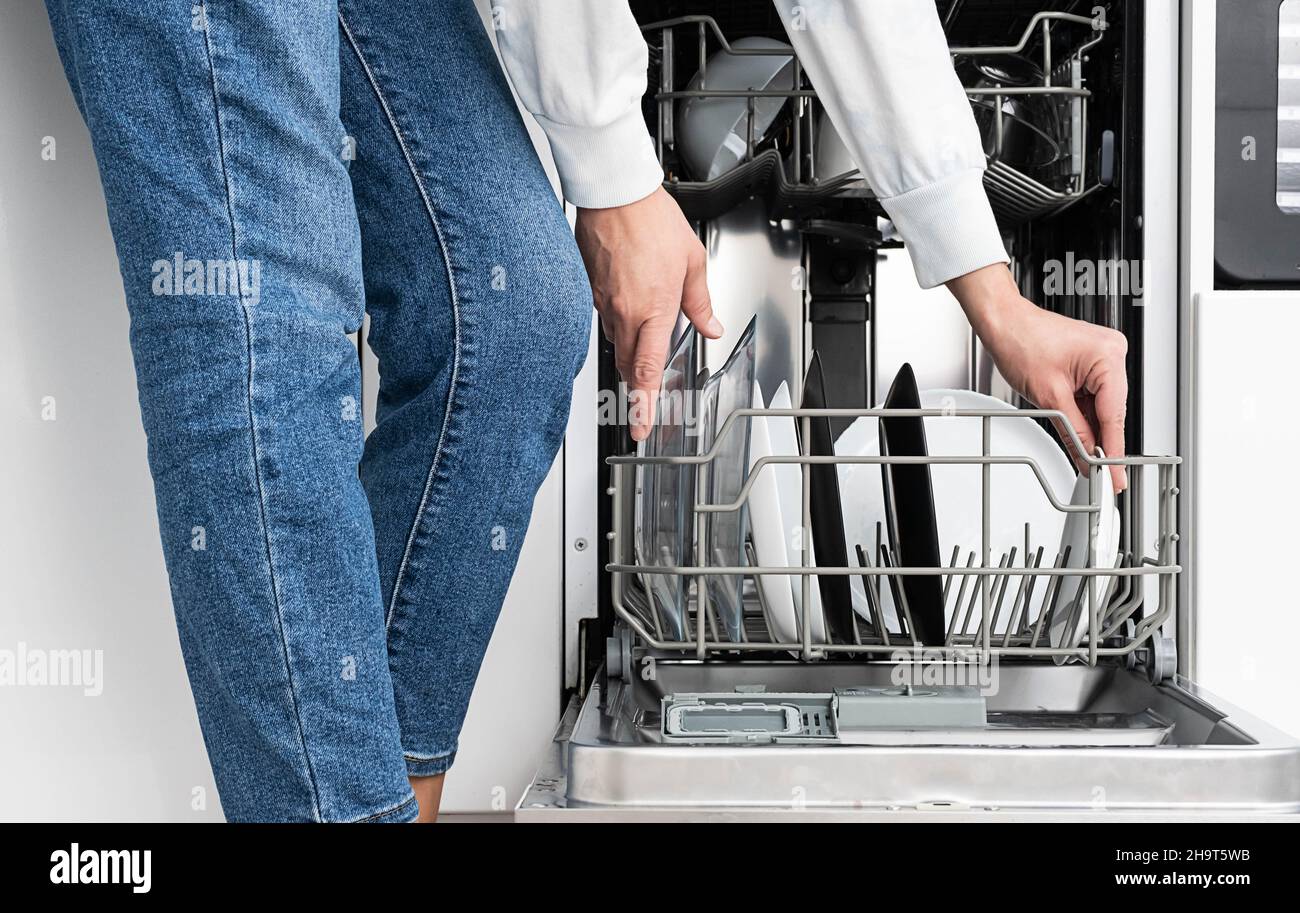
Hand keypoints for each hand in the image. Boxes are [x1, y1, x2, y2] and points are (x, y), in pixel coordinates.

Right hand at [575, 187, 723, 441]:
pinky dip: (617, 324)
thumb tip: (711, 325)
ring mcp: (602, 302)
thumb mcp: (692, 262)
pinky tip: (629, 309)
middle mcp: (624, 312)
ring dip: (629, 352)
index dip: (644, 404)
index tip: (642, 426)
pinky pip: (603, 319)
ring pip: (615, 343)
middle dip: (636, 384)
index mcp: (653, 309)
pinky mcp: (589, 290)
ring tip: (644, 344)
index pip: (646, 369)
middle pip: (628, 364)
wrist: (615, 194)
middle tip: (644, 398)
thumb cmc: (651, 219)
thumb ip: (700, 302)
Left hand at [948, 264, 1128, 492]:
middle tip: (1103, 474)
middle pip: (1111, 411)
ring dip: (1092, 429)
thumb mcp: (1049, 396)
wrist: (1002, 322)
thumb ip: (1074, 432)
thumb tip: (1088, 457)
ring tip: (1087, 456)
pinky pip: (1092, 397)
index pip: (1114, 414)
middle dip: (1103, 442)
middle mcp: (1112, 353)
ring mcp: (1102, 357)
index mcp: (1108, 355)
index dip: (1113, 450)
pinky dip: (1084, 416)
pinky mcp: (1090, 362)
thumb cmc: (1020, 341)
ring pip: (1101, 407)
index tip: (1115, 475)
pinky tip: (1080, 434)